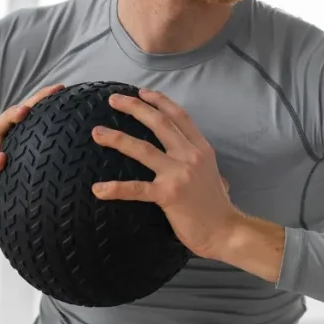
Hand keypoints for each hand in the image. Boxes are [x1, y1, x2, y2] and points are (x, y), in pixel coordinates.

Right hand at [0, 83, 65, 254]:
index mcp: (9, 144)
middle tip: (24, 112)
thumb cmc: (15, 185)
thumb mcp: (31, 167)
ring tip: (1, 161)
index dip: (38, 100)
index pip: (21, 115)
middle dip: (10, 118)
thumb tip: (97, 139)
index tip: (59, 88)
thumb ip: (54, 153)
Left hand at [90, 88, 245, 260]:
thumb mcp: (216, 177)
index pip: (179, 117)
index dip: (160, 101)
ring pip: (143, 149)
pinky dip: (115, 188)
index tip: (142, 92)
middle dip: (134, 107)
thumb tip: (205, 169)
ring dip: (117, 139)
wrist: (226, 231)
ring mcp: (179, 174)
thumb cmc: (219, 208)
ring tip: (98, 133)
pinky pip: (136, 189)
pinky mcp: (168, 195)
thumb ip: (205, 167)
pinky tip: (98, 189)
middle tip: (113, 100)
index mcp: (201, 149)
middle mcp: (190, 156)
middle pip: (159, 123)